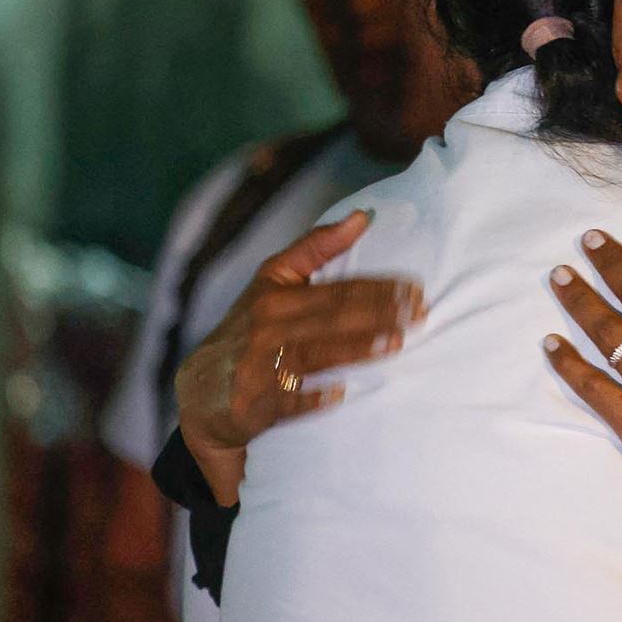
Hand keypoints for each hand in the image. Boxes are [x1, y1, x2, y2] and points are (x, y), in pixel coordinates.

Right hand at [175, 209, 423, 502]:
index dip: (377, 287)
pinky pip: (286, 401)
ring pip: (314, 354)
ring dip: (355, 349)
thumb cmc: (249, 331)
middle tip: (420, 314)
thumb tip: (363, 217)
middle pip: (331, 318)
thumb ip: (316, 248)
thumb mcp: (273, 283)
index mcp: (275, 295)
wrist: (201, 395)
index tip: (415, 288)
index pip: (336, 289)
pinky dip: (311, 399)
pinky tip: (340, 395)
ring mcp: (258, 367)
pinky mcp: (253, 405)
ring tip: (395, 344)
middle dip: (378, 314)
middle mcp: (266, 327)